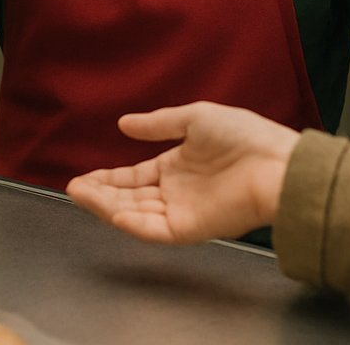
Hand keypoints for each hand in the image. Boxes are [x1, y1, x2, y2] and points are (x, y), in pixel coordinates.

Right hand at [66, 102, 299, 243]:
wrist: (276, 163)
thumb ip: (158, 124)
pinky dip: (133, 223)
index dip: (108, 178)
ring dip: (107, 206)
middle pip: (129, 197)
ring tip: (80, 194)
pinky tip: (112, 213)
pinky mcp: (191, 228)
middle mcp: (176, 192)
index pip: (134, 176)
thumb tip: (123, 124)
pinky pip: (155, 229)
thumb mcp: (195, 118)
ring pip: (135, 213)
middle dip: (100, 193)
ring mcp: (182, 211)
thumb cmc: (244, 136)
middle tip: (73, 187)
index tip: (82, 177)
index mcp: (177, 167)